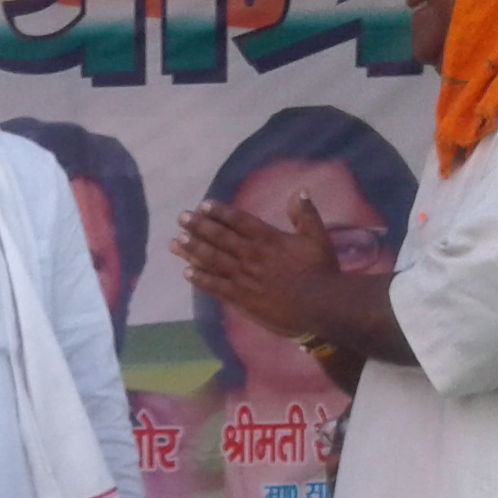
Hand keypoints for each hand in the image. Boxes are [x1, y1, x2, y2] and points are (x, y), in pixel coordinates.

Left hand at [171, 194, 340, 340]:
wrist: (319, 306)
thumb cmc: (321, 272)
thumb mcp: (317, 238)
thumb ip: (306, 214)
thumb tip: (299, 191)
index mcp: (267, 239)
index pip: (238, 221)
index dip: (219, 212)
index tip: (203, 205)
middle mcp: (251, 255)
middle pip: (219, 238)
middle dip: (198, 227)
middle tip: (181, 218)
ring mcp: (244, 277)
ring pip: (213, 260)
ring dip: (193, 249)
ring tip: (176, 241)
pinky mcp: (242, 299)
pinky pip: (216, 287)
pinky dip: (201, 279)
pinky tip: (186, 273)